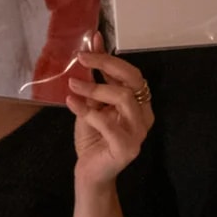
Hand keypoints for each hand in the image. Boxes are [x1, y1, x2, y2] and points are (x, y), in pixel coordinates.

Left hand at [66, 39, 153, 189]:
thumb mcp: (91, 103)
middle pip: (133, 80)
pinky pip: (109, 123)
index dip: (109, 57)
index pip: (130, 73)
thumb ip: (95, 78)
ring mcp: (139, 132)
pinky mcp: (128, 147)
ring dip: (95, 88)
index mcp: (139, 103)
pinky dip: (88, 111)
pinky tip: (72, 104)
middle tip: (82, 59)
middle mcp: (144, 115)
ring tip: (73, 86)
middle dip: (107, 65)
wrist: (91, 172)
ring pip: (124, 98)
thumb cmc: (93, 138)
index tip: (88, 46)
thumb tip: (92, 43)